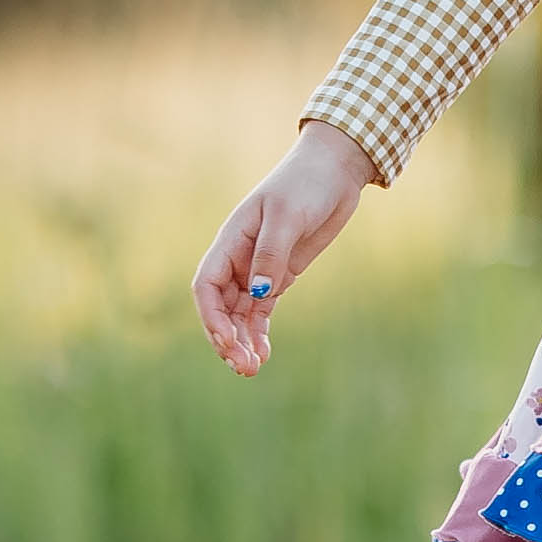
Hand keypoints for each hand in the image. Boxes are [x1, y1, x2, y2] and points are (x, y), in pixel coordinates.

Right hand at [193, 121, 377, 374]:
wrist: (334, 172)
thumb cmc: (306, 185)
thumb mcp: (287, 216)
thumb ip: (271, 255)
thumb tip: (258, 295)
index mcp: (231, 240)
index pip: (207, 285)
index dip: (212, 317)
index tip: (227, 340)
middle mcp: (239, 258)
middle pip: (221, 307)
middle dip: (227, 338)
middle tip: (244, 366)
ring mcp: (258, 268)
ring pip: (240, 314)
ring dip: (242, 341)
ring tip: (252, 369)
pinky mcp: (280, 275)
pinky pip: (261, 310)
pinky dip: (259, 332)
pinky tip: (264, 354)